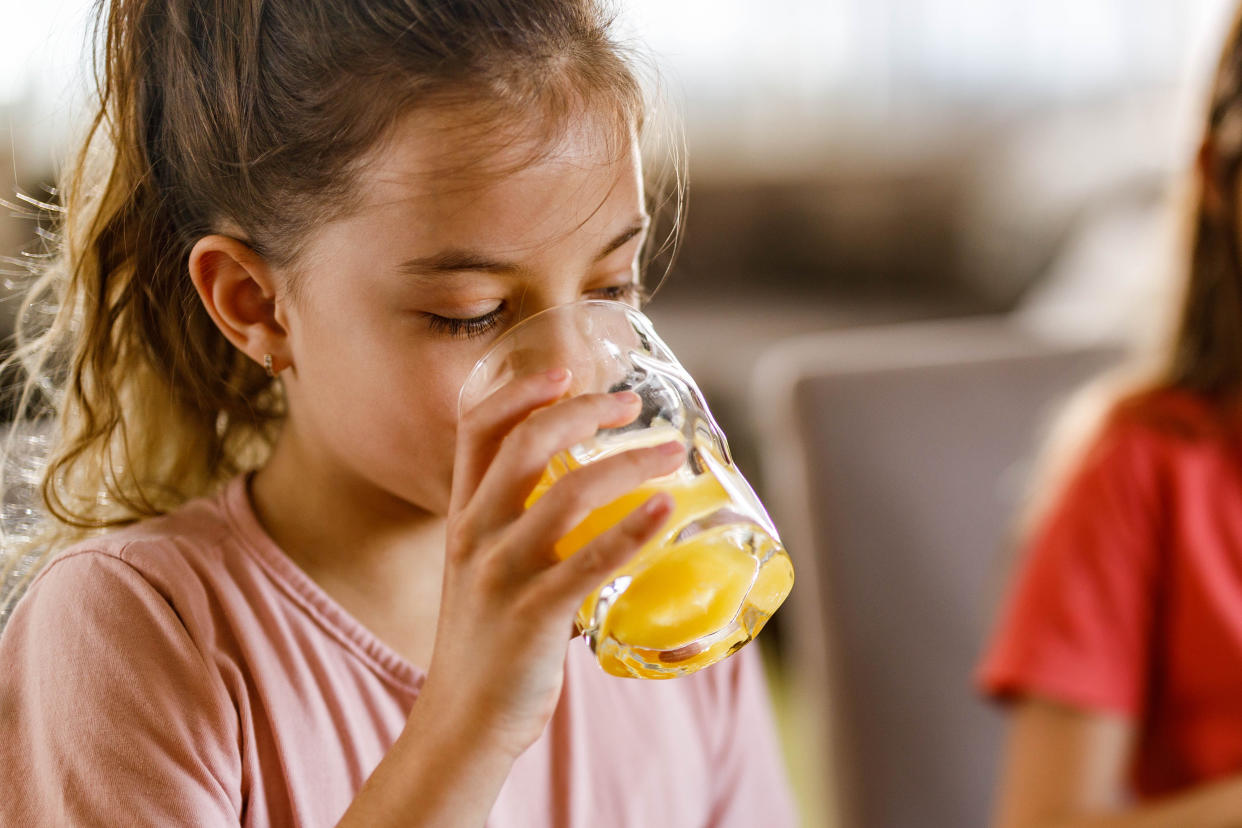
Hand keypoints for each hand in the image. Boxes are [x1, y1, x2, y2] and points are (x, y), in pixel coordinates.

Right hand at [415, 368, 684, 757]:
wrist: (462, 722)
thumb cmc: (486, 641)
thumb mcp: (481, 568)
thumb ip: (514, 525)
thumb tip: (581, 491)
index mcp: (461, 517)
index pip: (475, 430)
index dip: (518, 390)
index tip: (563, 369)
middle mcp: (474, 535)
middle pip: (523, 445)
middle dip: (582, 411)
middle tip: (630, 404)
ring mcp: (501, 574)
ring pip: (567, 494)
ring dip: (627, 464)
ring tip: (672, 454)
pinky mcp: (532, 616)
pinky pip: (588, 562)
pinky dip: (631, 531)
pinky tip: (663, 511)